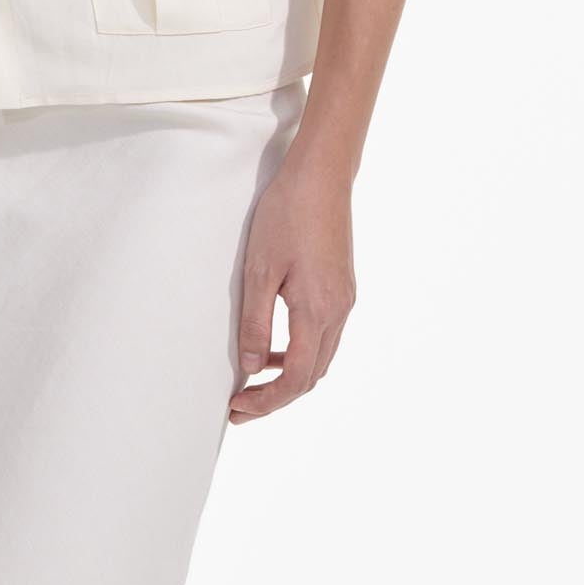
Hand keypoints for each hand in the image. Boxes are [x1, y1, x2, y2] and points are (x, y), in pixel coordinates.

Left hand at [231, 155, 352, 420]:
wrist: (321, 176)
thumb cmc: (287, 215)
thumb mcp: (259, 271)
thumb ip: (256, 324)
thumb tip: (252, 368)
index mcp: (318, 310)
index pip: (297, 377)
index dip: (268, 401)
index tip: (239, 409)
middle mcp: (339, 310)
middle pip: (312, 375)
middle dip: (277, 397)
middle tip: (241, 406)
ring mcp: (344, 300)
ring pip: (320, 358)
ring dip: (289, 377)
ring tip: (253, 383)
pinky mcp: (342, 288)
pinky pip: (324, 336)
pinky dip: (300, 353)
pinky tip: (275, 348)